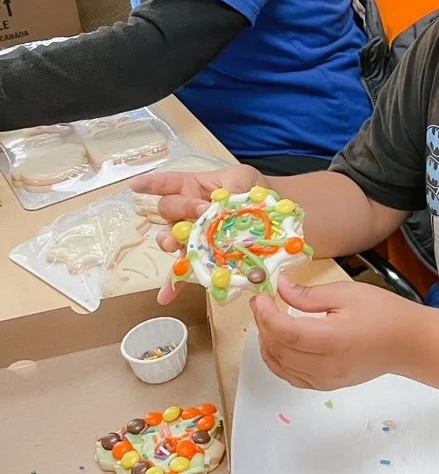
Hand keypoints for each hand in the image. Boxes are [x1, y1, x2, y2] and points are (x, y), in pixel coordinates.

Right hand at [131, 164, 260, 304]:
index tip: (135, 186)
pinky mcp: (200, 255)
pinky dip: (175, 282)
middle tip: (201, 211)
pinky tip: (166, 295)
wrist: (268, 215)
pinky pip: (183, 268)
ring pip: (170, 237)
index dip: (151, 184)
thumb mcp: (243, 179)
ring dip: (169, 242)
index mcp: (193, 187)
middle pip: (168, 209)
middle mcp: (186, 211)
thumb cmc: (251, 190)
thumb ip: (231, 186)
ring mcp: (191, 234)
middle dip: (181, 209)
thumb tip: (223, 201)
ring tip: (174, 246)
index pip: (168, 183)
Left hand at [252, 277, 415, 391]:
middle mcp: (326, 366)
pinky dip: (278, 361)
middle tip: (261, 305)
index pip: (286, 332)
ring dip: (267, 344)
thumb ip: (309, 294)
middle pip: (279, 351)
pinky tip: (279, 343)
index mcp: (333, 340)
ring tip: (268, 321)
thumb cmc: (382, 312)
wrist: (407, 343)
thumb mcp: (347, 293)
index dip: (266, 316)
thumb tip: (280, 287)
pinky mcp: (327, 386)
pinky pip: (292, 377)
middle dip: (263, 326)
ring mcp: (326, 380)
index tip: (260, 297)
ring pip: (281, 367)